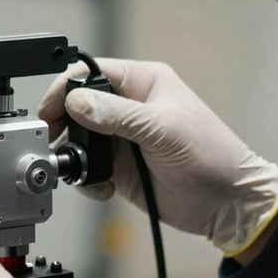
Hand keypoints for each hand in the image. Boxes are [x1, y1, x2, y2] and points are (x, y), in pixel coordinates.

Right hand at [39, 59, 277, 255]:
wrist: (227, 205)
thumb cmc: (212, 156)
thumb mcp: (163, 130)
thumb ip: (117, 114)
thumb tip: (75, 101)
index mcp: (142, 83)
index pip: (90, 73)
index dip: (66, 88)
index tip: (51, 110)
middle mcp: (127, 107)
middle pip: (76, 105)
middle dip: (62, 124)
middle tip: (53, 141)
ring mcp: (120, 137)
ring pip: (76, 137)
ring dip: (72, 154)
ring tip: (80, 169)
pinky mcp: (116, 166)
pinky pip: (85, 166)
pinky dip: (85, 178)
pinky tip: (103, 187)